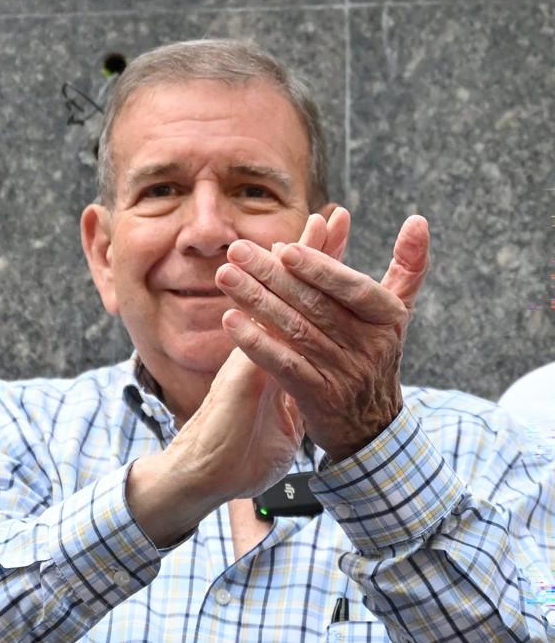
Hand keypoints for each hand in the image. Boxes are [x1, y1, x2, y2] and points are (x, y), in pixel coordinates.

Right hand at [127, 215, 349, 542]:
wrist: (204, 475)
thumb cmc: (239, 451)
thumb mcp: (277, 418)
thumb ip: (287, 393)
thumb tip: (301, 381)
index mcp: (275, 356)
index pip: (302, 306)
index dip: (321, 274)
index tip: (338, 239)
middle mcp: (261, 349)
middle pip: (290, 292)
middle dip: (313, 254)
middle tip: (333, 215)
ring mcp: (250, 358)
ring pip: (276, 301)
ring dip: (296, 265)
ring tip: (318, 229)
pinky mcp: (242, 377)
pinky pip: (263, 336)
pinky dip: (276, 307)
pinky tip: (287, 279)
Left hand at [216, 208, 430, 459]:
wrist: (370, 423)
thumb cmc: (375, 352)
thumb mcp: (396, 312)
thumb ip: (408, 267)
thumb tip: (417, 220)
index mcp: (388, 318)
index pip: (353, 288)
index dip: (320, 268)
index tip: (283, 247)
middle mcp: (370, 346)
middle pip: (314, 304)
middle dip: (271, 274)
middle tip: (236, 250)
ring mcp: (344, 372)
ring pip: (294, 330)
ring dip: (256, 300)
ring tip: (225, 276)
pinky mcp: (317, 395)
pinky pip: (283, 364)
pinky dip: (256, 342)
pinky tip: (229, 320)